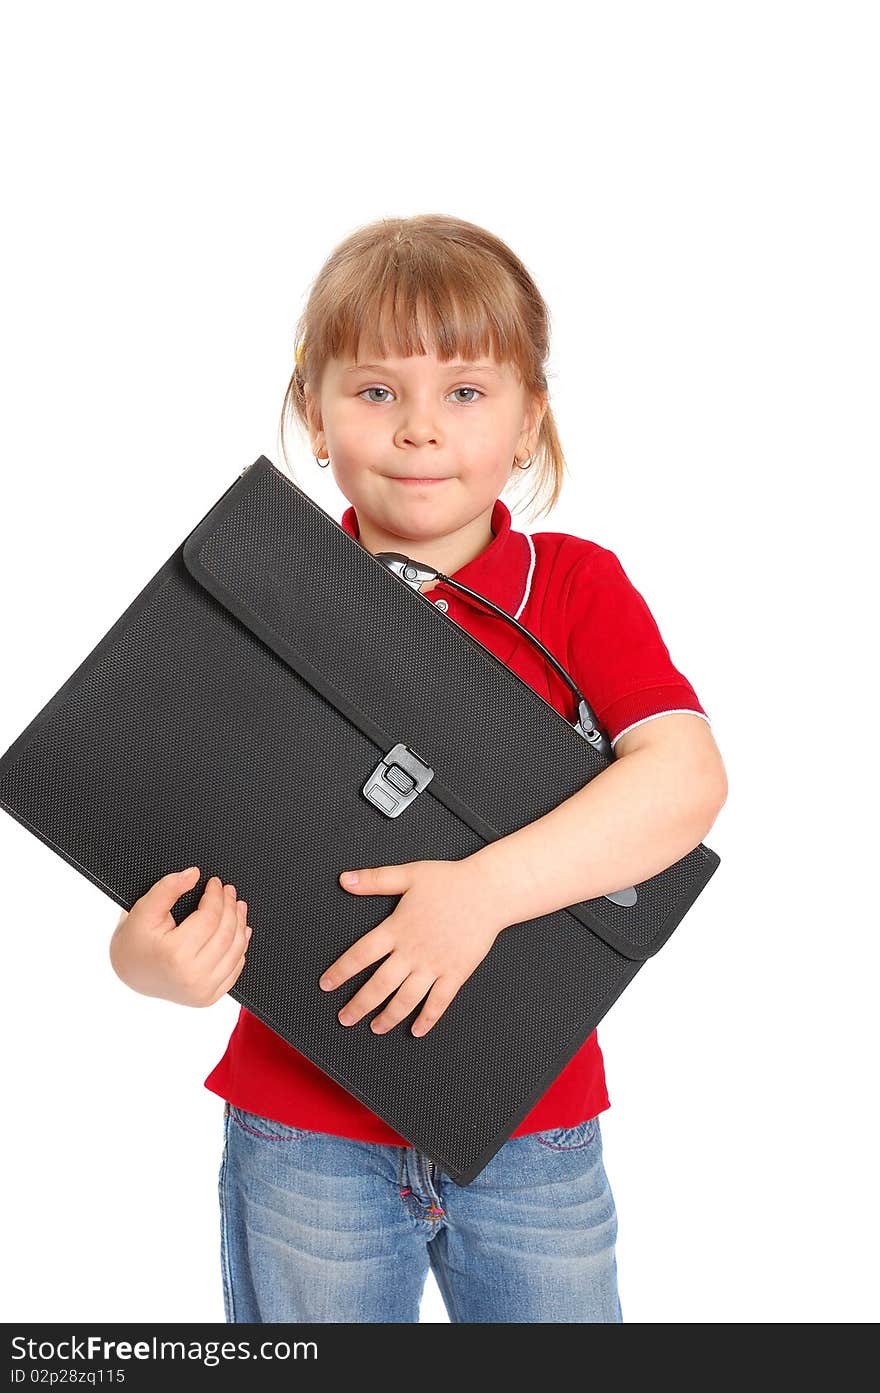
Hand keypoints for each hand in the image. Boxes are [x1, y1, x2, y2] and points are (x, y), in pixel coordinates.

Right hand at [109, 869, 251, 1006]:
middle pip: (226, 933)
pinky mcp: (208, 998)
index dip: (215, 896)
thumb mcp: (144, 909)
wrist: (130, 973)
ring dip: (240, 924)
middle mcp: (191, 977)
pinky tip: (241, 932)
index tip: (215, 882)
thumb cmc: (135, 941)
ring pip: (236, 951)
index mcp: (175, 955)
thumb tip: (194, 874)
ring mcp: (202, 991)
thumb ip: (168, 888)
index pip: (209, 917)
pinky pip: (235, 970)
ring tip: (237, 906)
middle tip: (229, 891)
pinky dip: (241, 948)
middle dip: (230, 907)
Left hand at [319, 859, 506, 1036]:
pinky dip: (427, 1019)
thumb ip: (375, 880)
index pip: (361, 955)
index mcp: (397, 929)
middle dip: (359, 1005)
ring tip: (375, 1028)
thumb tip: (345, 880)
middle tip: (345, 1018)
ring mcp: (435, 965)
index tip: (327, 985)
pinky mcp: (455, 973)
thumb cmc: (450, 881)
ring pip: (406, 999)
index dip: (341, 971)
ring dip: (388, 1016)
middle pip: (379, 985)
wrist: (489, 892)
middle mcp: (413, 951)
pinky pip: (439, 1002)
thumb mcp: (408, 874)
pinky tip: (417, 1030)